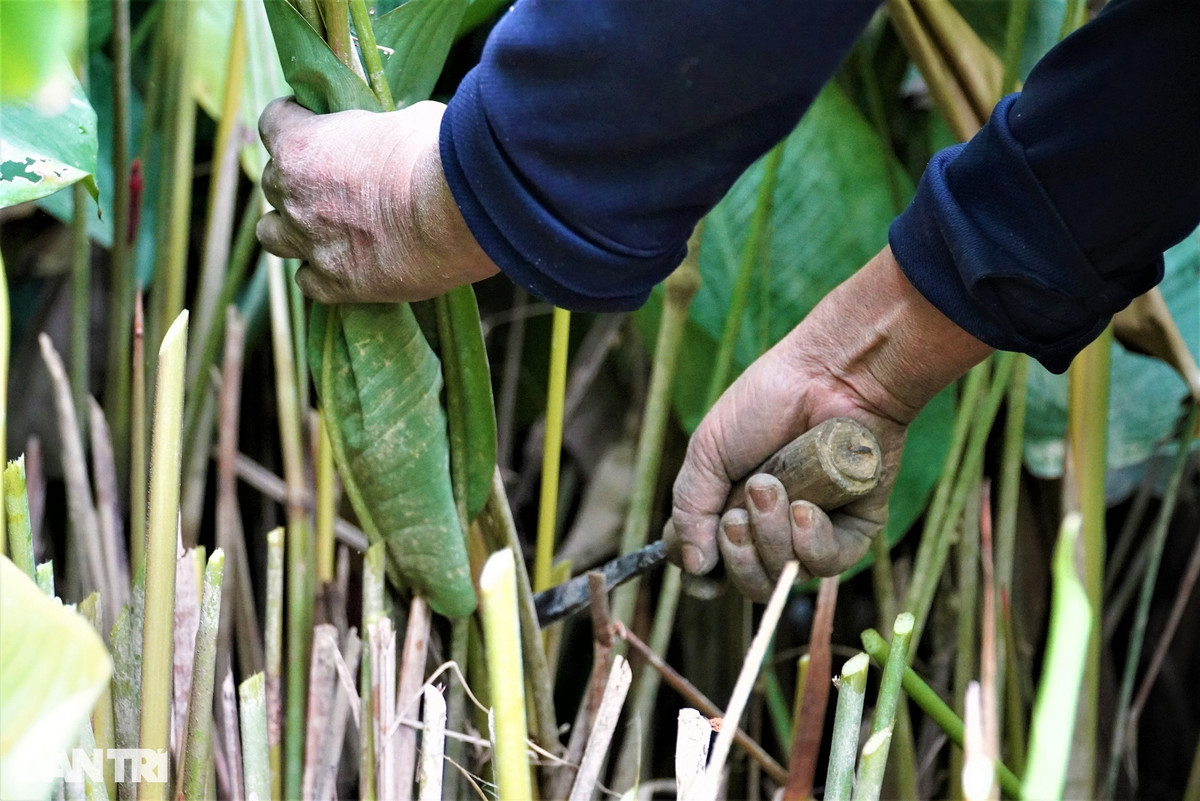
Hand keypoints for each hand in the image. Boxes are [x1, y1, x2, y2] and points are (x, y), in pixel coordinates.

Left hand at [257, 98, 498, 302]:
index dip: (292, 120)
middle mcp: (294, 196)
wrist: (457, 214)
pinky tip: (346, 264)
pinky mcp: (336, 284)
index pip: (272, 122)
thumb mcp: (403, 118)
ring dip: (290, 228)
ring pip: (272, 235)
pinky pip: (307, 282)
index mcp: (303, 145)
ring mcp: (311, 244)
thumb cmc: (435, 155)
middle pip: (272, 182)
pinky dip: (321, 273)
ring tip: (321, 226)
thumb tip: (386, 133)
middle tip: (330, 179)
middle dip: (296, 178)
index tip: (311, 121)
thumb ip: (376, 127)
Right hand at [666, 247, 992, 600]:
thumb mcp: (708, 452)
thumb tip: (692, 567)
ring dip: (771, 536)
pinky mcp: (854, 530)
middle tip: (737, 514)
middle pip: (746, 583)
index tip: (699, 565)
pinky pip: (828, 566)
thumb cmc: (766, 404)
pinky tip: (808, 509)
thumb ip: (689, 510)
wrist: (829, 376)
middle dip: (737, 554)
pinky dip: (812, 543)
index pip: (710, 569)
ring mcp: (812, 533)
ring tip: (772, 487)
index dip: (701, 575)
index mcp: (731, 512)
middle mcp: (771, 530)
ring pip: (784, 575)